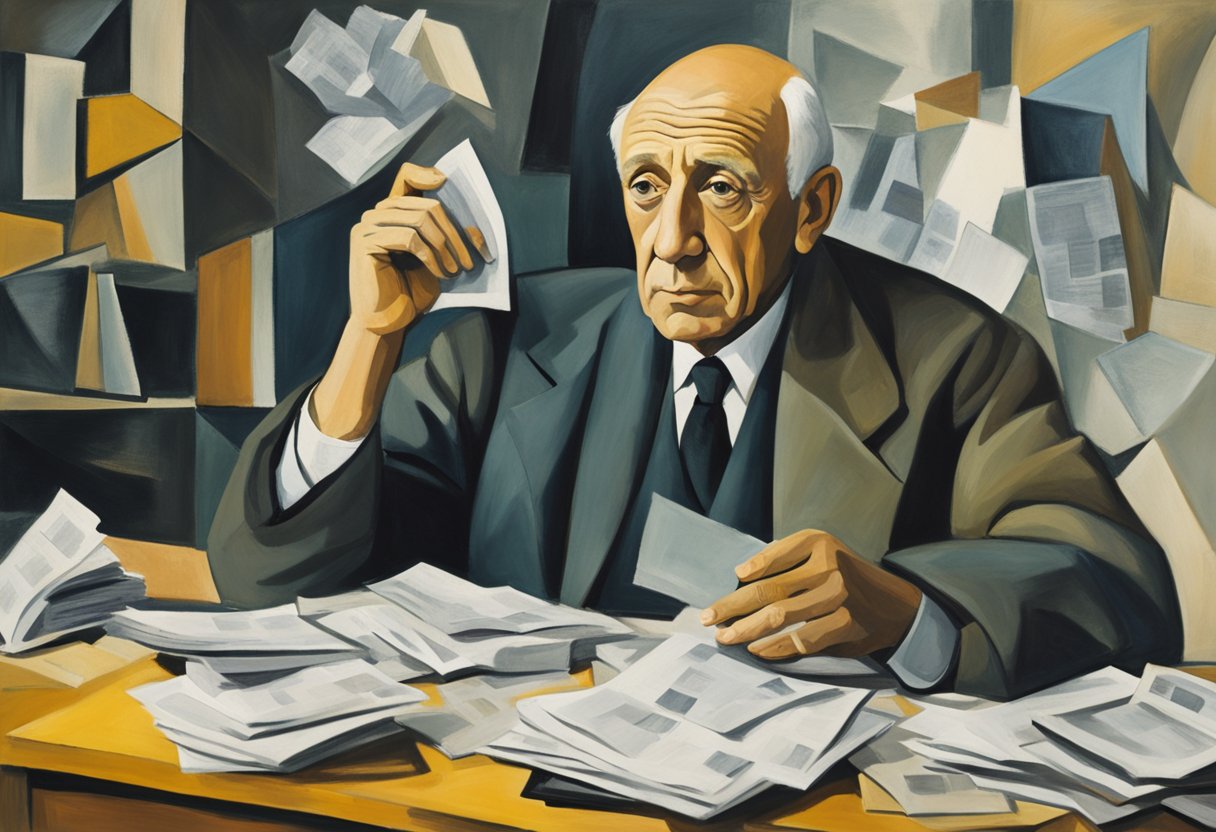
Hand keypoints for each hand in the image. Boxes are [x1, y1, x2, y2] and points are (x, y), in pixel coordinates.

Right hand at [348, 162, 492, 334]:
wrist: (388, 322)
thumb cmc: (411, 291)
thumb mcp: (436, 260)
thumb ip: (448, 238)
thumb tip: (474, 226)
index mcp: (390, 213)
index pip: (405, 176)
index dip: (425, 174)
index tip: (445, 181)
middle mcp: (375, 214)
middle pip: (424, 205)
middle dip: (454, 233)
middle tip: (470, 259)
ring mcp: (367, 227)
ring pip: (419, 219)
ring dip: (446, 245)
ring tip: (457, 269)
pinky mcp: (365, 243)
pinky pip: (408, 238)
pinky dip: (431, 256)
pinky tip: (440, 273)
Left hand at [700, 529, 922, 658]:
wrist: (894, 604)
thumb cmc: (846, 578)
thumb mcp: (822, 556)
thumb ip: (787, 562)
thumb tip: (742, 577)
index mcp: (819, 543)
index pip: (774, 555)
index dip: (750, 568)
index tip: (731, 580)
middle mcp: (829, 566)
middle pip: (769, 589)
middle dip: (732, 606)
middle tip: (708, 617)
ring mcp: (837, 597)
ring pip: (779, 616)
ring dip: (745, 630)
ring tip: (725, 637)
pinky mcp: (844, 625)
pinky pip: (799, 640)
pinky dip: (773, 647)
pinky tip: (757, 650)